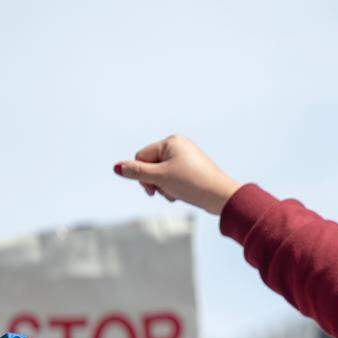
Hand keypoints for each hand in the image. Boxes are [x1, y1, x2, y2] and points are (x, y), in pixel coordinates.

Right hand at [113, 135, 241, 214]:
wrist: (221, 196)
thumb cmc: (192, 183)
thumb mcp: (160, 177)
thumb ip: (137, 172)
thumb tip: (116, 167)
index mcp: (171, 141)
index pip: (141, 157)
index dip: (142, 175)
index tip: (151, 190)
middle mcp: (179, 146)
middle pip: (151, 166)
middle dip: (155, 182)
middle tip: (166, 193)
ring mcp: (186, 157)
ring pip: (161, 174)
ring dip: (164, 188)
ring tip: (176, 194)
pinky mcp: (192, 170)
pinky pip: (173, 178)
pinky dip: (174, 188)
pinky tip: (182, 195)